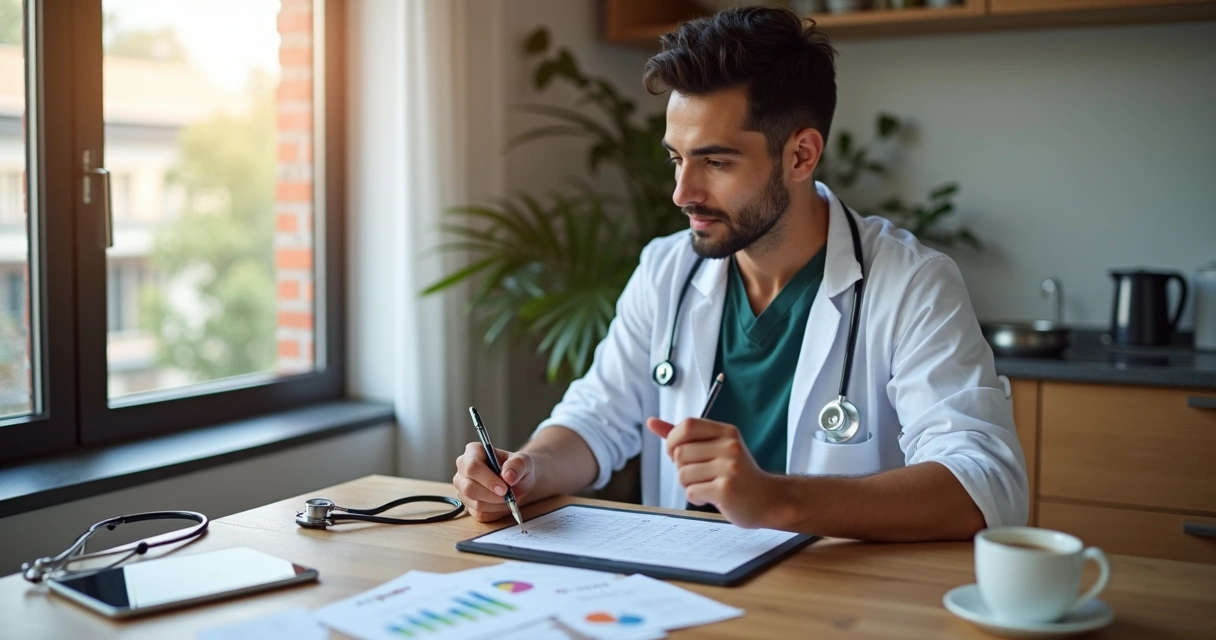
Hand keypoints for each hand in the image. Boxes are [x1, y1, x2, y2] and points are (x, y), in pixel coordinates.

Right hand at [453, 443, 535, 522]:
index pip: (472, 467)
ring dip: (497, 504)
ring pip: (475, 503)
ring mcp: (463, 488)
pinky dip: (496, 512)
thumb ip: (518, 465)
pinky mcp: (467, 504)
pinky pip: (480, 514)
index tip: (505, 488)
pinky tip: (502, 503)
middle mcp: (463, 469)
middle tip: (508, 495)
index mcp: (473, 451)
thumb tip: (507, 476)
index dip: (488, 479)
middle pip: (469, 488)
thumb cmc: (517, 468)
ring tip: (508, 497)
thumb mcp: (524, 461)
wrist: (519, 482)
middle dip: (492, 495)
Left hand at [646, 417, 775, 528]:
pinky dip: (696, 498)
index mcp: (726, 432)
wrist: (767, 500)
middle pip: (680, 453)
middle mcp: (730, 446)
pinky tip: (712, 497)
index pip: (687, 425)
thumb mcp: (715, 448)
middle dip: (681, 468)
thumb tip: (651, 422)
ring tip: (708, 486)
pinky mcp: (726, 489)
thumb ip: (683, 436)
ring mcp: (730, 468)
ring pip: (683, 474)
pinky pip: (691, 492)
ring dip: (688, 485)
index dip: (673, 440)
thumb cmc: (736, 474)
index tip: (677, 453)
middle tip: (700, 475)